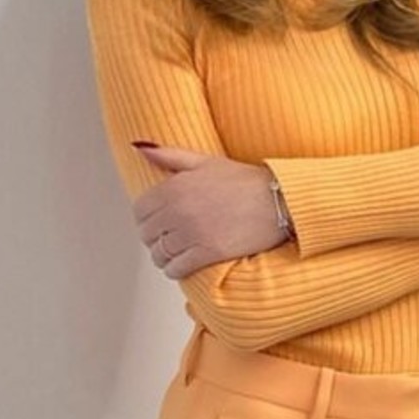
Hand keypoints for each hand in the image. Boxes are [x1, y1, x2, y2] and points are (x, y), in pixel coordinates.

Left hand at [129, 146, 285, 276]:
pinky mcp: (208, 252)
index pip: (140, 210)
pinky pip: (177, 268)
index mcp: (175, 186)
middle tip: (165, 239)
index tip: (154, 223)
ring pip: (160, 254)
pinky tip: (180, 266)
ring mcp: (193, 233)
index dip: (145, 219)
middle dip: (153, 238)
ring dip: (163, 257)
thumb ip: (169, 156)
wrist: (278, 201)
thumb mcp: (205, 160)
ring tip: (173, 254)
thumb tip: (140, 148)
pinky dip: (174, 270)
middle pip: (147, 234)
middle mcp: (179, 210)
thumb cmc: (245, 181)